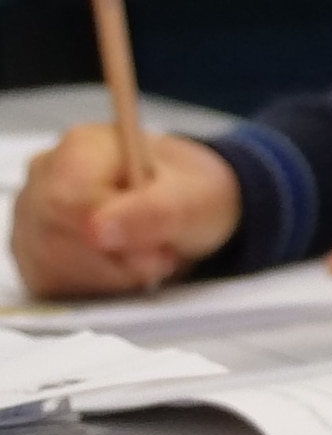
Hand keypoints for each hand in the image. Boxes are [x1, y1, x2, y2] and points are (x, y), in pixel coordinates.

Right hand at [11, 125, 239, 295]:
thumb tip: (99, 230)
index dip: (114, 236)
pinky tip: (121, 272)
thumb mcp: (197, 199)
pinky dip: (93, 288)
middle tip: (161, 257)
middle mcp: (45, 176)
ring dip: (108, 278)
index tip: (158, 252)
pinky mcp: (33, 253)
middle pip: (54, 235)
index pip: (68, 200)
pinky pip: (49, 283)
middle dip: (116, 261)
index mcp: (83, 146)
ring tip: (145, 259)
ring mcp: (32, 215)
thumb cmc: (191, 194)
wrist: (189, 209)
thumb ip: (156, 211)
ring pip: (49, 264)